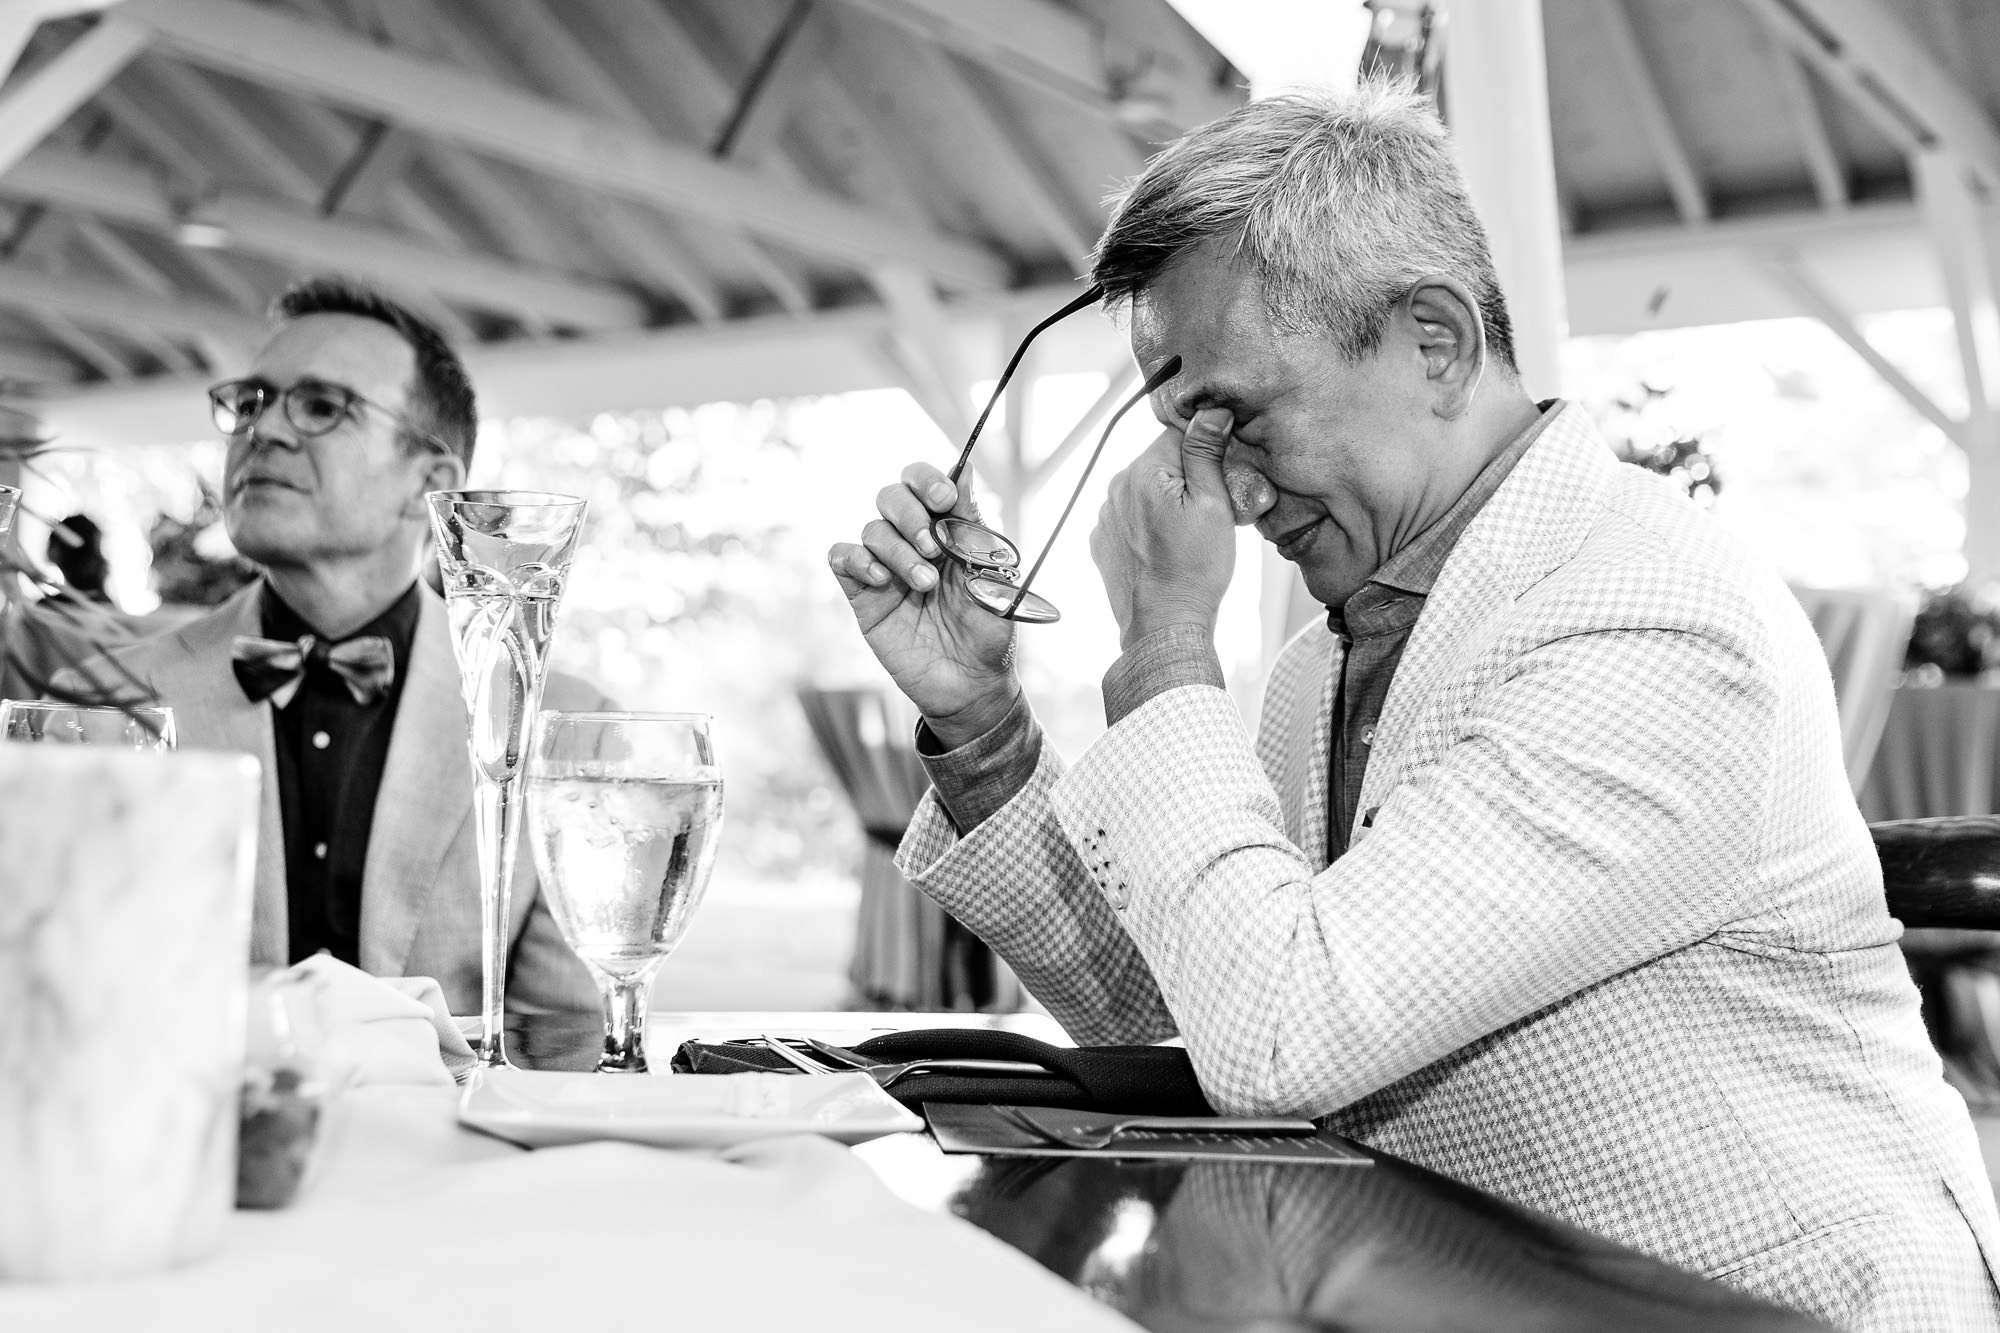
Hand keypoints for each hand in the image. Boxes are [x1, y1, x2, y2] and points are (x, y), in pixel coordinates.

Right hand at [828, 463, 1019, 748]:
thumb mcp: (990, 579)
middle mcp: (915, 542)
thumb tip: (964, 471)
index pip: (928, 485)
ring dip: (898, 551)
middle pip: (892, 496)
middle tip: (934, 548)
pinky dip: (858, 561)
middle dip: (911, 515)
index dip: (930, 481)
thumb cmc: (988, 632)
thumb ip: (974, 528)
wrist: (970, 686)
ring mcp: (887, 568)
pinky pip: (842, 557)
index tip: (945, 500)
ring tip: (924, 585)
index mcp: (949, 531)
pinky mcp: (864, 594)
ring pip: (873, 529)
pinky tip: (883, 583)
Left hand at [1089, 406, 1236, 651]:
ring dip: (1165, 502)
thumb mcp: (1213, 504)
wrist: (1165, 624)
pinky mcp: (1103, 540)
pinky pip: (1130, 517)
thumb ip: (1206, 452)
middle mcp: (1116, 487)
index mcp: (1142, 470)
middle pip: (1159, 462)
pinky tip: (1166, 548)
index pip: (1178, 435)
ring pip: (1144, 490)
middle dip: (1185, 478)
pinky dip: (1148, 525)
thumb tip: (1210, 411)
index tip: (1219, 478)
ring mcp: (1105, 516)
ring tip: (1187, 536)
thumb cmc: (1193, 571)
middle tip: (1208, 512)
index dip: (1205, 452)